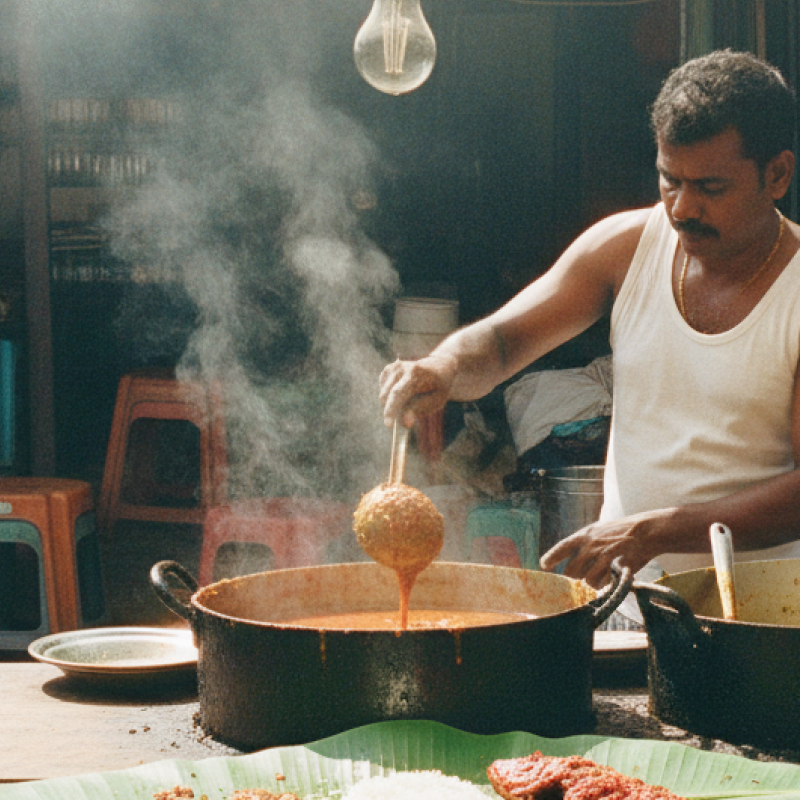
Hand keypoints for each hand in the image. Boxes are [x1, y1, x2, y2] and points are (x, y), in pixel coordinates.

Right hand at [379, 356, 455, 427]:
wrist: (438, 366)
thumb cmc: (438, 387)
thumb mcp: (436, 400)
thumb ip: (419, 409)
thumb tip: (405, 422)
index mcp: (415, 373)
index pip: (397, 393)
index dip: (391, 409)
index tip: (388, 425)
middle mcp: (401, 367)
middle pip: (387, 395)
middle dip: (391, 411)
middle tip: (405, 423)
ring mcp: (393, 367)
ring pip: (383, 395)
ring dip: (392, 405)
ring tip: (410, 404)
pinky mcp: (388, 369)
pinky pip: (383, 391)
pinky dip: (390, 397)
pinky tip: (404, 394)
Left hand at [539, 508, 673, 586]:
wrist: (647, 530)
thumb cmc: (623, 533)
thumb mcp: (599, 532)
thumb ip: (586, 546)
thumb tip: (573, 566)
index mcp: (584, 535)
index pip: (561, 548)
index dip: (550, 558)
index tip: (544, 566)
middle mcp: (589, 545)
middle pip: (571, 572)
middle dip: (574, 581)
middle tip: (580, 585)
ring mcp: (601, 554)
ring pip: (586, 580)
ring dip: (592, 585)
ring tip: (601, 581)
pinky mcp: (614, 564)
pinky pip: (602, 583)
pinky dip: (604, 586)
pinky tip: (610, 582)